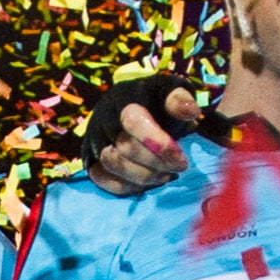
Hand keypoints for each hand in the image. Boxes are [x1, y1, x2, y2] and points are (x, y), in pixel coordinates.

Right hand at [83, 75, 201, 194]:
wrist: (137, 109)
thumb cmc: (158, 104)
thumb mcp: (171, 93)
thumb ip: (180, 100)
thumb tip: (190, 111)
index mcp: (125, 98)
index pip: (134, 121)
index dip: (159, 144)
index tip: (182, 159)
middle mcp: (104, 117)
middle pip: (123, 147)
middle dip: (155, 163)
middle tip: (178, 167)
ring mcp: (93, 138)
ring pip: (111, 164)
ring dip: (142, 176)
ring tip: (165, 175)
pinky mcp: (89, 158)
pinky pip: (101, 178)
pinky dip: (126, 186)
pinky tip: (147, 182)